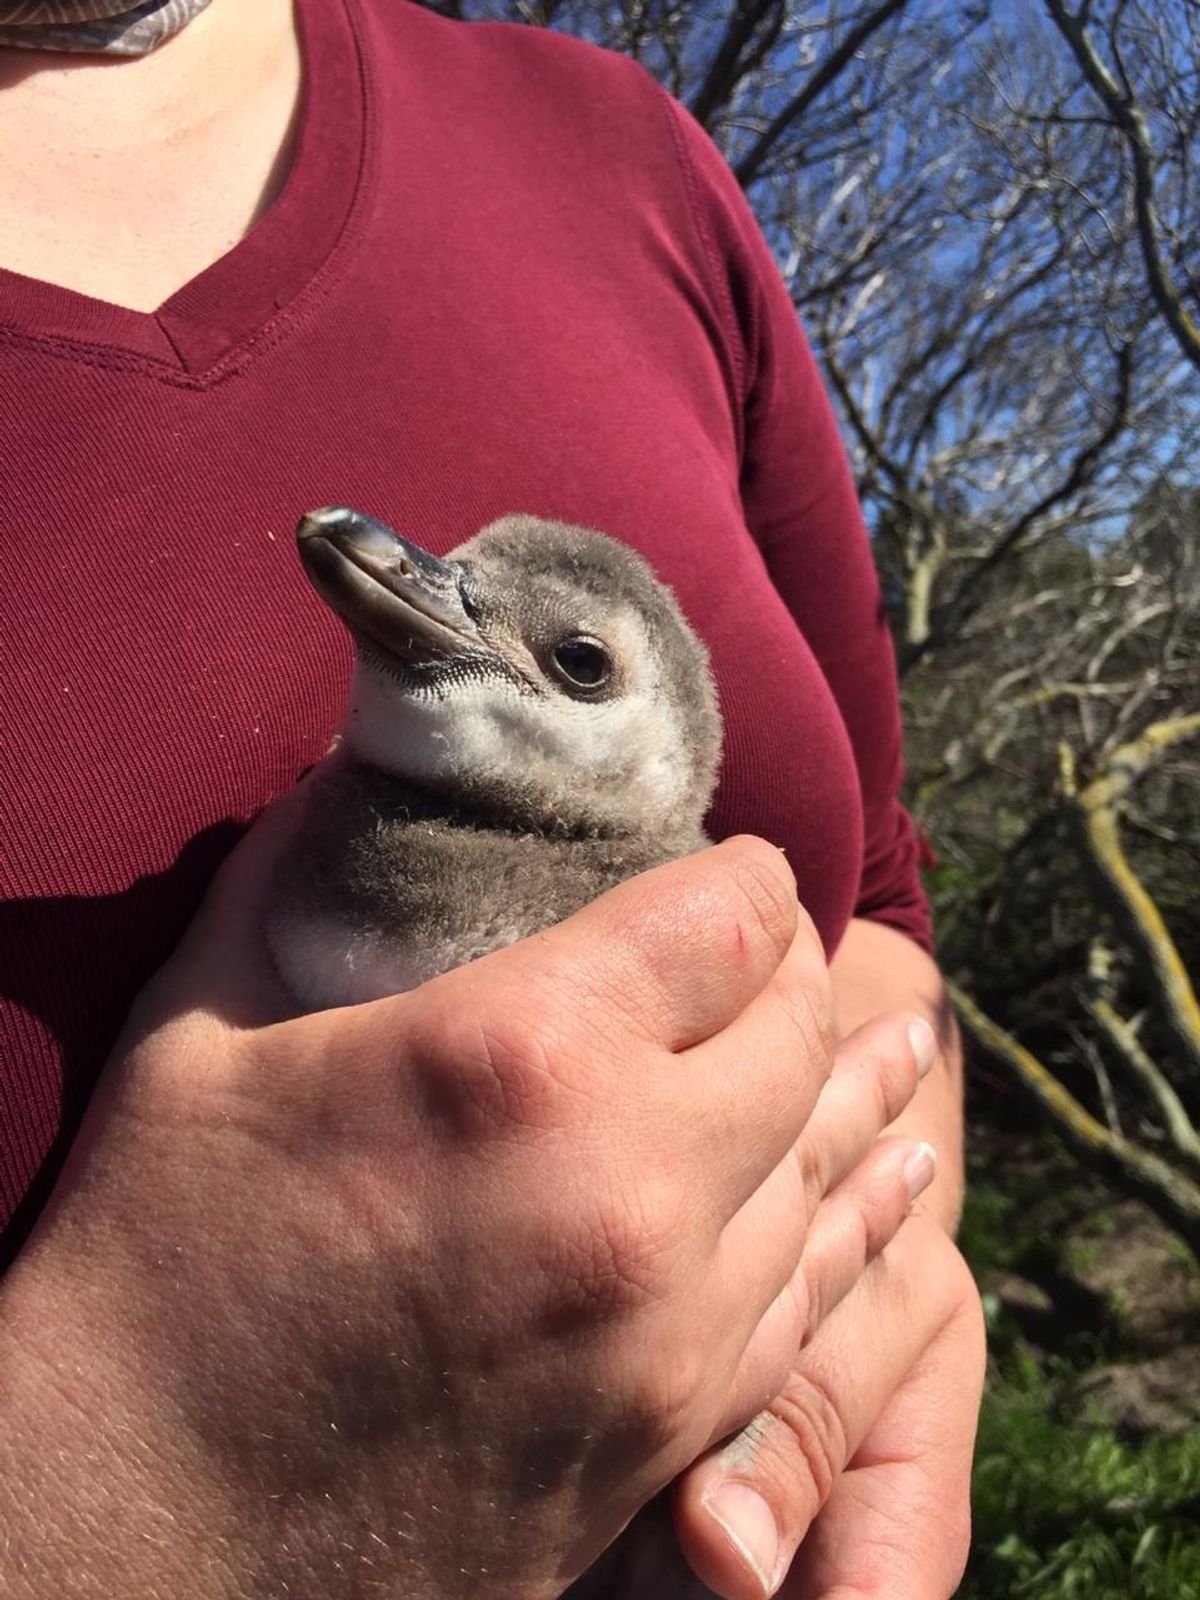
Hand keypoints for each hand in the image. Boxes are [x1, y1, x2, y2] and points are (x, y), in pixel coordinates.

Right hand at [0, 795, 934, 1599]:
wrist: (133, 1546)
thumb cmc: (149, 1273)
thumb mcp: (202, 1034)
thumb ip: (298, 878)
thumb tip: (358, 776)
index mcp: (526, 1058)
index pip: (726, 916)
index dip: (745, 869)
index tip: (733, 860)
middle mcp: (634, 1188)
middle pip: (798, 1033)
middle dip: (796, 970)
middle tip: (769, 949)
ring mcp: (670, 1330)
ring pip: (829, 1169)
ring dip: (852, 1092)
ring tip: (895, 1046)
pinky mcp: (668, 1434)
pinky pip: (808, 1301)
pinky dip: (858, 1226)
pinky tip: (900, 1188)